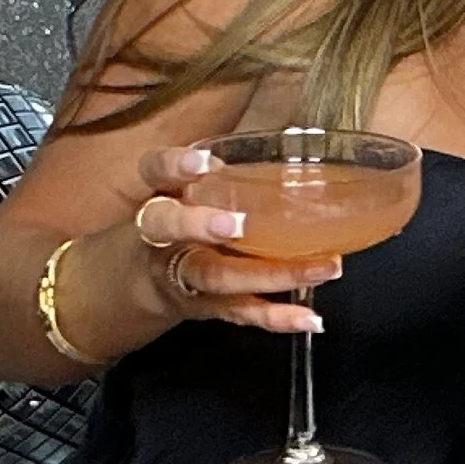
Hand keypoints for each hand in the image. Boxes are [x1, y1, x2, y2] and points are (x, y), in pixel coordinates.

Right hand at [117, 144, 337, 333]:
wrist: (146, 278)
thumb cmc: (188, 216)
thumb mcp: (194, 187)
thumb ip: (228, 170)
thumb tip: (295, 144)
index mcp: (161, 192)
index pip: (155, 170)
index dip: (174, 166)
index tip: (204, 163)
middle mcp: (162, 235)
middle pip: (167, 227)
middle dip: (199, 225)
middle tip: (238, 224)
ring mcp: (181, 275)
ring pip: (214, 276)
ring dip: (268, 274)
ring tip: (318, 268)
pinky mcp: (205, 307)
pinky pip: (239, 312)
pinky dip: (276, 317)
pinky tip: (309, 319)